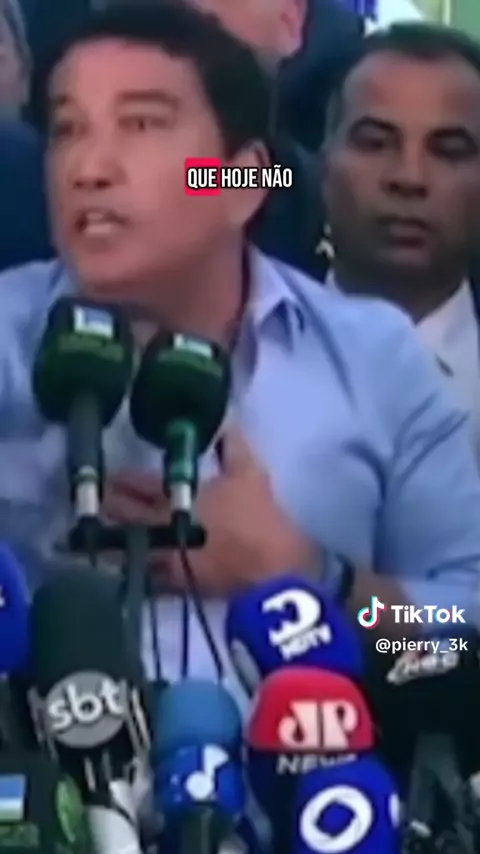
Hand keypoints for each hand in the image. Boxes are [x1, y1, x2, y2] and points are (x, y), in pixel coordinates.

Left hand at [103, 425, 316, 595]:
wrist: (270, 572)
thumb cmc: (258, 519)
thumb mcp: (250, 474)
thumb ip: (233, 447)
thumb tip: (224, 423)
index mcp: (177, 497)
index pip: (140, 484)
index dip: (122, 479)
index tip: (107, 475)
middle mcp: (161, 527)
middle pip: (124, 515)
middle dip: (108, 506)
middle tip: (94, 501)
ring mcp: (162, 559)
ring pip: (125, 549)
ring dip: (109, 540)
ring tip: (93, 536)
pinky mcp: (172, 586)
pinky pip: (141, 578)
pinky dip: (128, 572)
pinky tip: (120, 569)